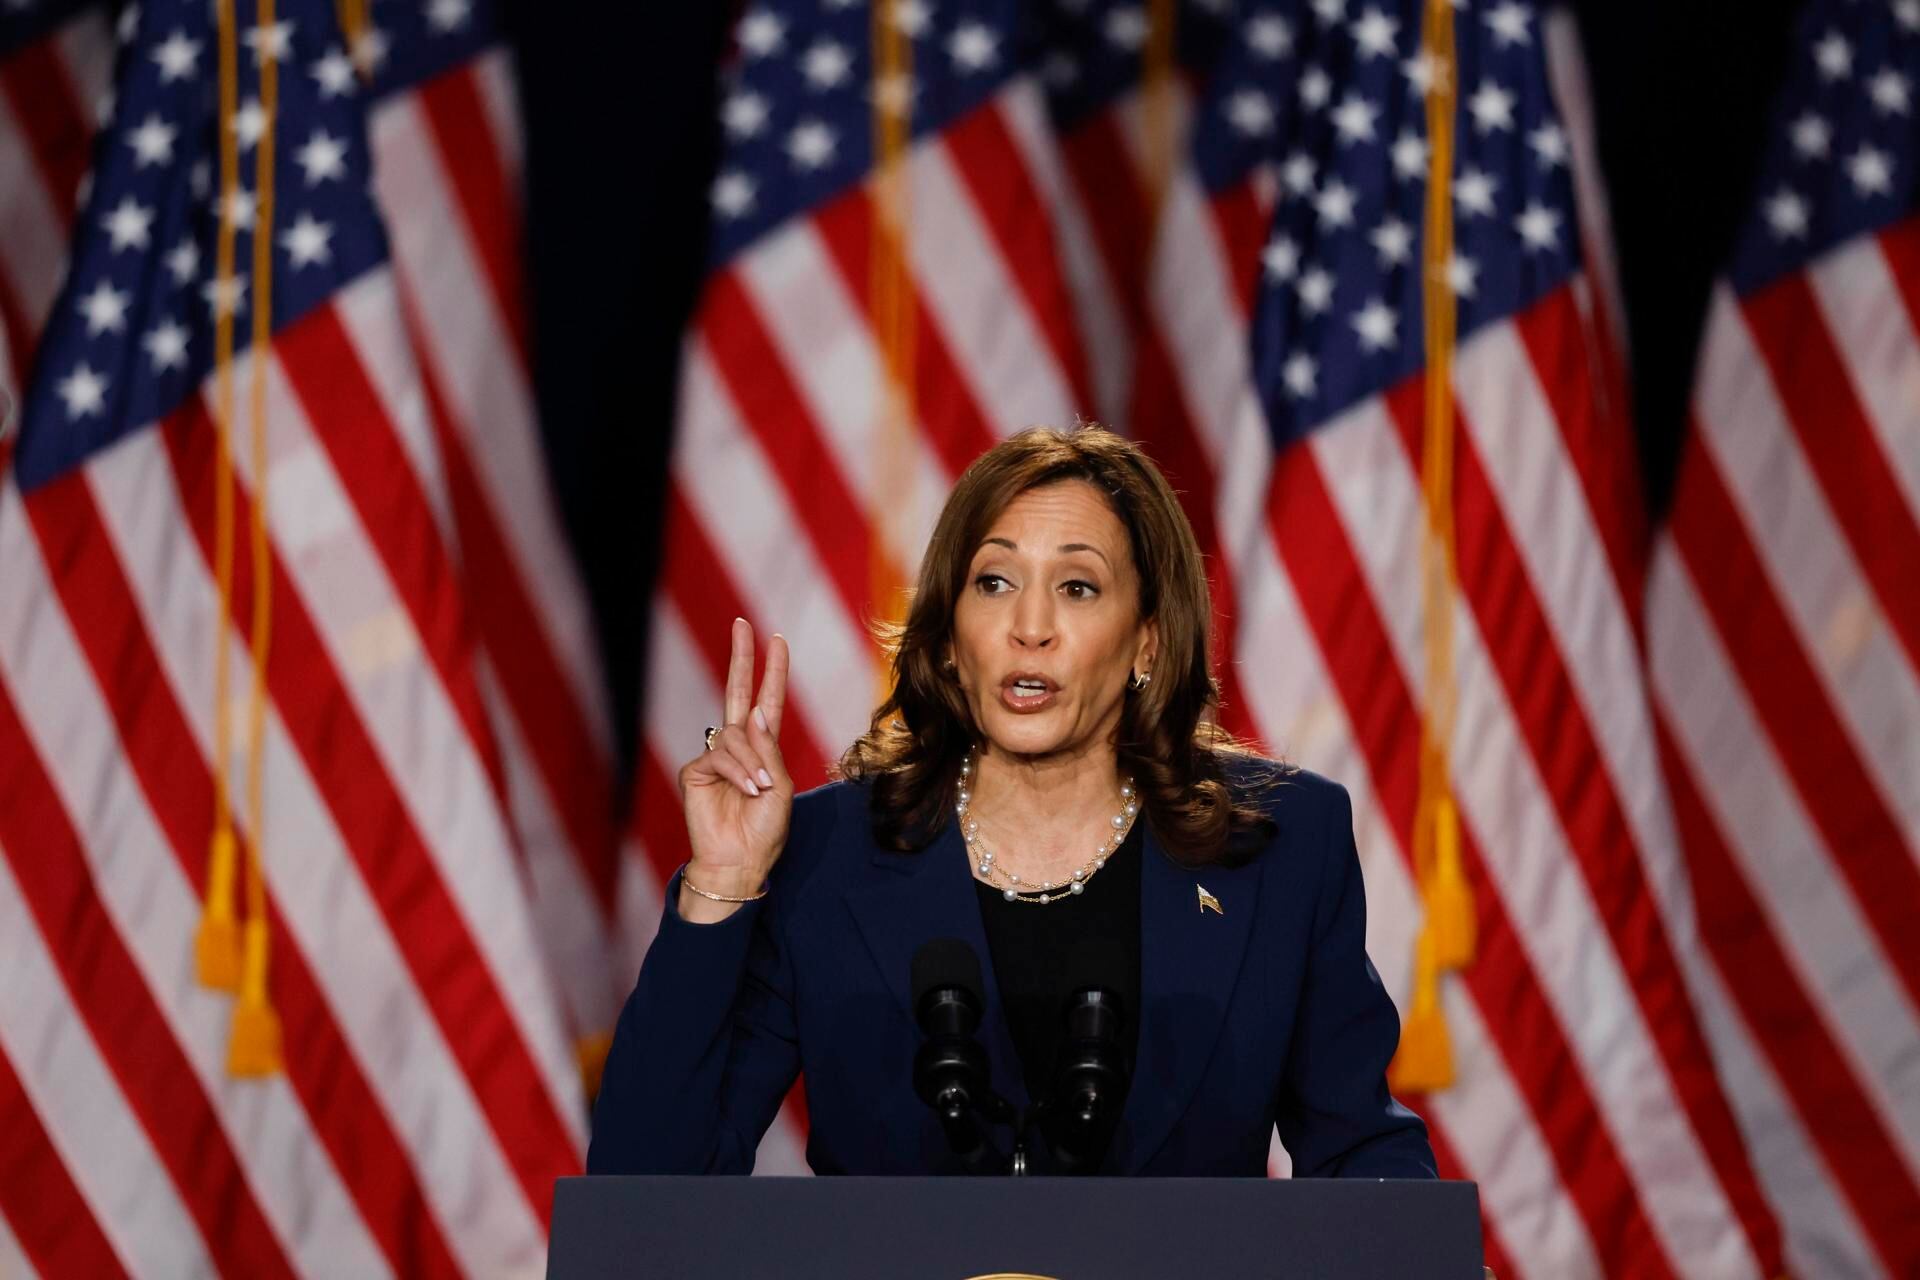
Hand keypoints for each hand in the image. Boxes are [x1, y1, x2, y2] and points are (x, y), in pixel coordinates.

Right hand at [676, 618, 791, 916]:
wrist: (740, 862)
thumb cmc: (765, 830)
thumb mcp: (780, 788)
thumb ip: (768, 750)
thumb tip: (753, 714)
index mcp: (762, 749)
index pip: (766, 701)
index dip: (772, 671)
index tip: (777, 640)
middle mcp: (738, 747)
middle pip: (737, 692)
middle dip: (742, 657)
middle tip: (743, 624)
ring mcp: (715, 757)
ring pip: (735, 737)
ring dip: (752, 763)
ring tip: (759, 791)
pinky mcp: (695, 771)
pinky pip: (720, 756)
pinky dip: (738, 772)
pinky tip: (746, 791)